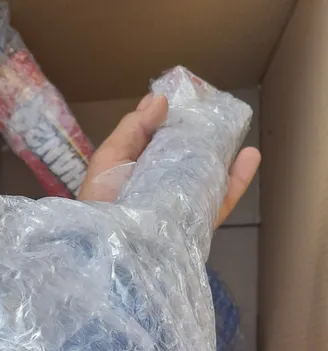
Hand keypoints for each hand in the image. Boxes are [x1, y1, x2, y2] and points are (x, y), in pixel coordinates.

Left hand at [78, 93, 260, 226]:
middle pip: (186, 159)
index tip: (187, 97)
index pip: (158, 142)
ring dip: (225, 154)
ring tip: (237, 128)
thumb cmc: (102, 203)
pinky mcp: (196, 226)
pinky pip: (221, 203)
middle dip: (201, 135)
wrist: (111, 250)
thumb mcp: (109, 159)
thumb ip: (133, 129)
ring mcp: (180, 208)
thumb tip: (160, 99)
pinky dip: (237, 182)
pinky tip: (251, 157)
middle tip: (217, 110)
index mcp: (137, 172)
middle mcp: (160, 189)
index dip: (171, 120)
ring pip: (207, 178)